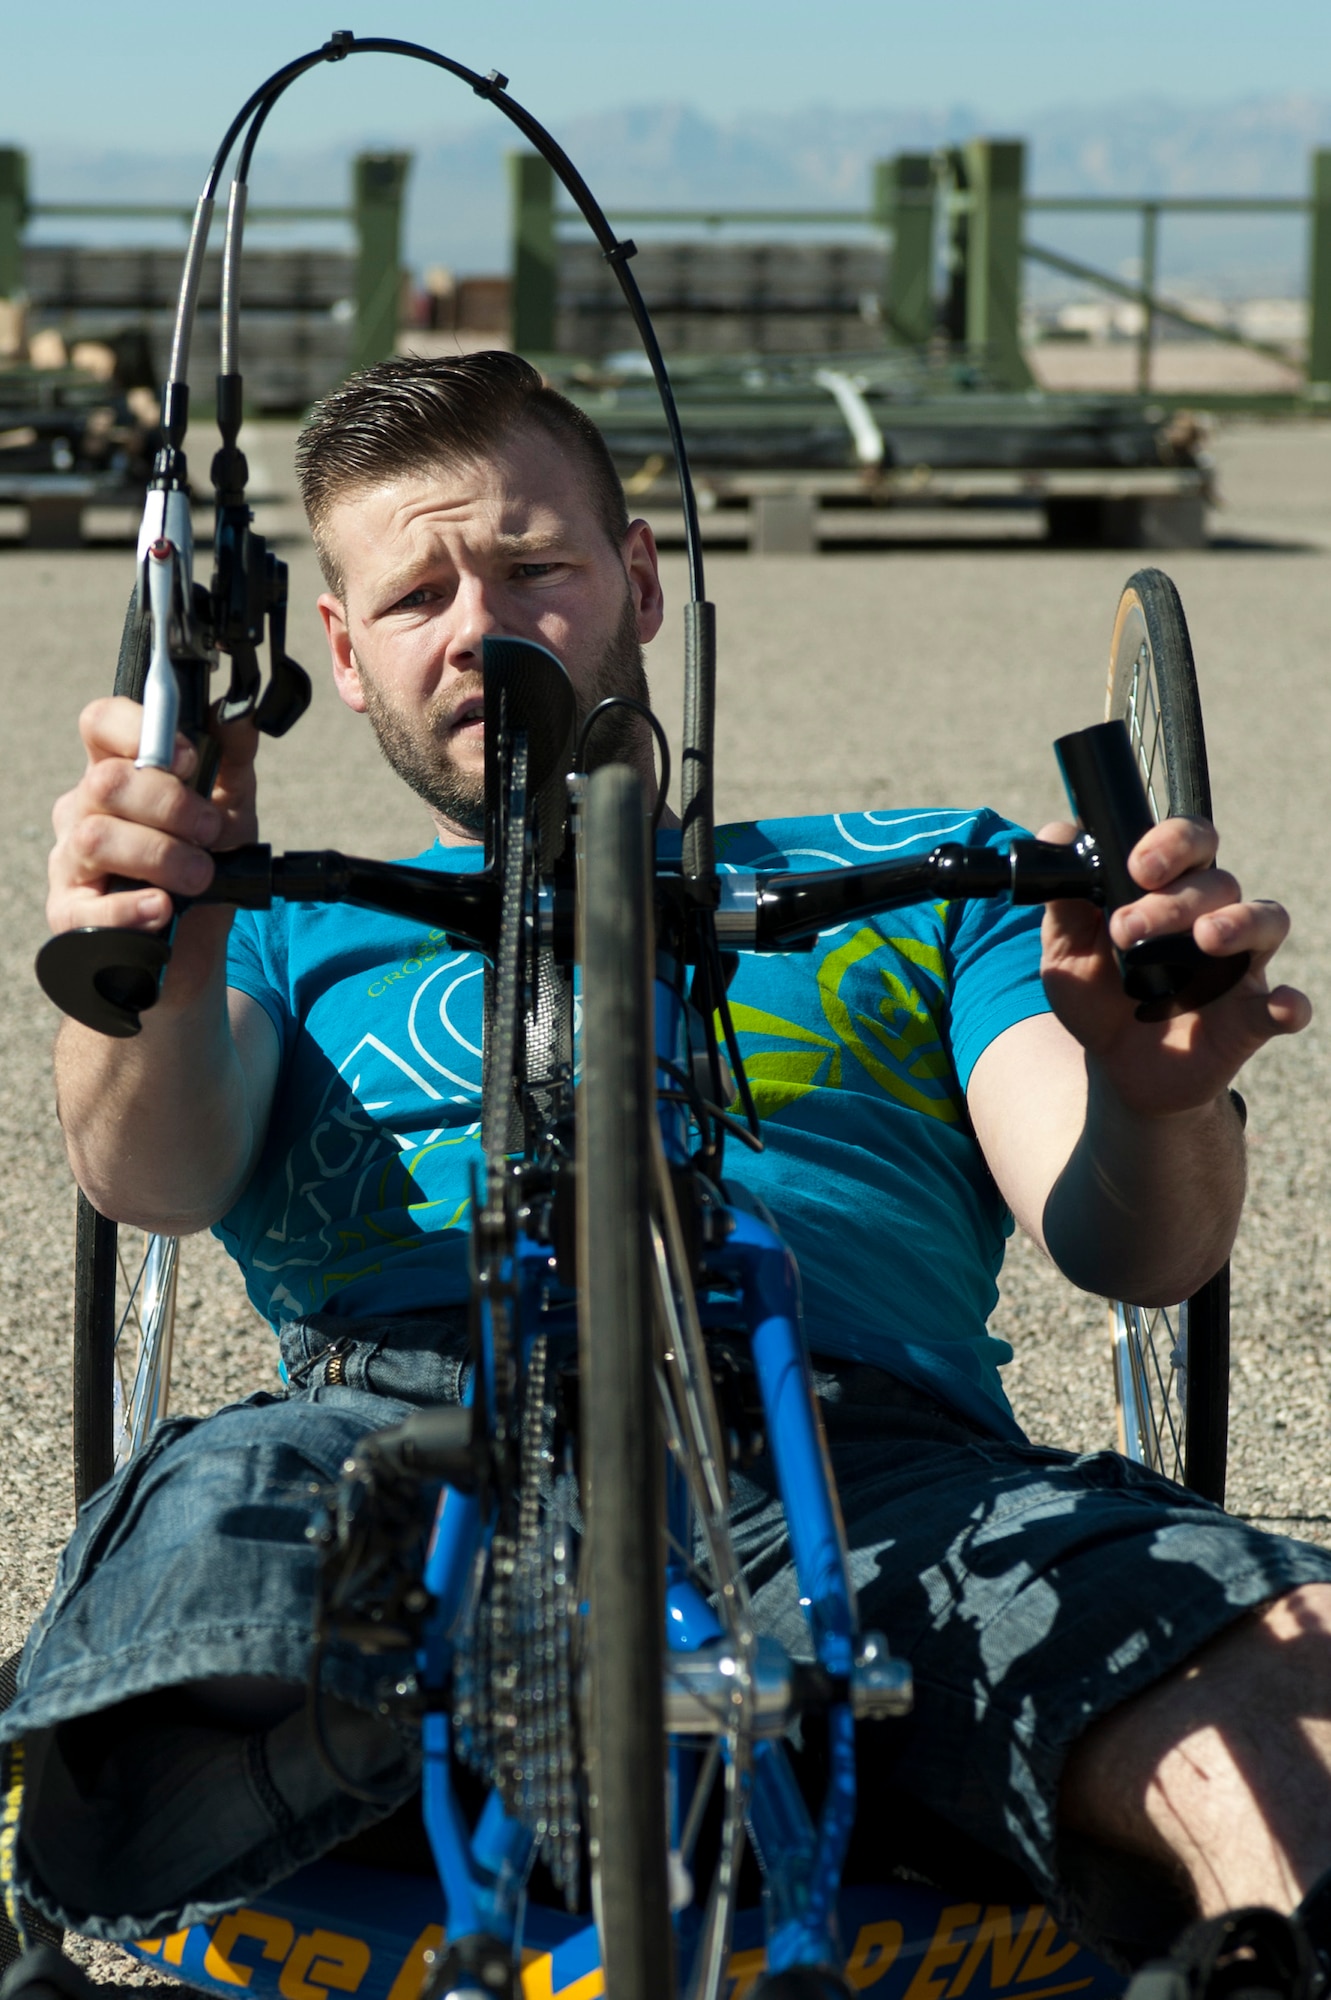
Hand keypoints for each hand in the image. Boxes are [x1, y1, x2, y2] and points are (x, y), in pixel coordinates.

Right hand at [48, 697, 258, 995]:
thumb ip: (233, 762)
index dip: (138, 729)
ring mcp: (71, 862)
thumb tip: (237, 715)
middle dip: (170, 806)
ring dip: (161, 857)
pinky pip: (87, 906)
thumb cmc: (208, 866)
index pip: (101, 724)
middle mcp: (84, 810)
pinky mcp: (69, 914)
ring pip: (95, 838)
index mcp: (119, 773)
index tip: (189, 758)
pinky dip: (131, 907)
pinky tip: (162, 908)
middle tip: (211, 832)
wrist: (198, 946)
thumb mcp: (233, 811)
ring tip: (200, 877)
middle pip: (105, 782)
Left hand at [1039, 813, 1310, 1119]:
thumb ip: (1063, 899)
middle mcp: (1214, 917)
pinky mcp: (1250, 1018)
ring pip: (1264, 921)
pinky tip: (1282, 1006)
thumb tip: (1058, 833)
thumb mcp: (1065, 950)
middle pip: (1218, 883)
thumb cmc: (1097, 996)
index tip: (1139, 866)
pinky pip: (1285, 1005)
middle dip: (1173, 900)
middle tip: (1127, 928)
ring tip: (1204, 939)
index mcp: (1170, 892)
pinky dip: (1289, 1004)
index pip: (1190, 843)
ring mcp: (1237, 967)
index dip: (1172, 843)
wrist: (1114, 1068)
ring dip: (1238, 924)